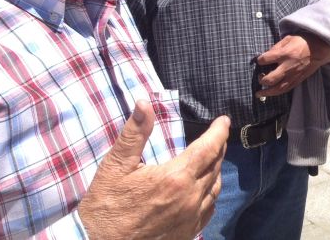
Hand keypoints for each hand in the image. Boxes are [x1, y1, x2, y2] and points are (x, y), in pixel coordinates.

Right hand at [78, 99, 228, 239]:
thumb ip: (135, 133)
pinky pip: (208, 210)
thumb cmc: (105, 207)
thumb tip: (144, 103)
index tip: (224, 121)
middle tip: (218, 136)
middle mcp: (189, 198)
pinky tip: (205, 191)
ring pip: (215, 188)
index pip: (209, 148)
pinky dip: (210, 194)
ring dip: (216, 170)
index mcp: (175, 178)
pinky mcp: (187, 234)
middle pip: (215, 166)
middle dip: (218, 147)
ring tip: (213, 159)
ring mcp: (190, 218)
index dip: (219, 132)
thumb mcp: (115, 166)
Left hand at [255, 33, 329, 96]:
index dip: (260, 60)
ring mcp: (293, 75)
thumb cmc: (303, 41)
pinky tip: (272, 93)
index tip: (260, 60)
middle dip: (262, 79)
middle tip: (259, 76)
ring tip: (259, 93)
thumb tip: (266, 55)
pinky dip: (277, 92)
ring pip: (278, 88)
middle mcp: (288, 67)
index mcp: (285, 54)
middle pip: (270, 78)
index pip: (266, 59)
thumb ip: (276, 47)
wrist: (320, 49)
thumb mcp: (288, 38)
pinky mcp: (298, 80)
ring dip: (267, 92)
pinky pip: (286, 89)